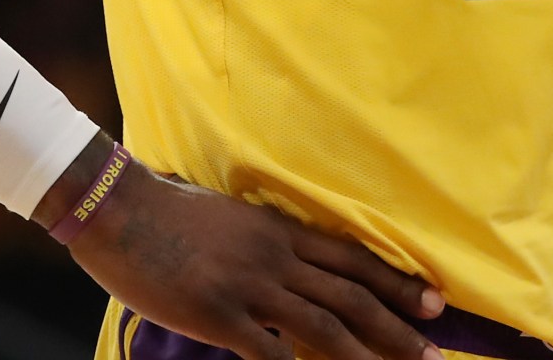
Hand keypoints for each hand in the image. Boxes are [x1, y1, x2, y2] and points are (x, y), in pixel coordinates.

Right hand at [66, 162, 447, 359]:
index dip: (397, 282)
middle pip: (351, 295)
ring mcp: (249, 287)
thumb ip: (264, 244)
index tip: (433, 302)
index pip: (352, 259)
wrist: (117, 208)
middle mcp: (275, 257)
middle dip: (397, 326)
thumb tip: (289, 267)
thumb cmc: (166, 213)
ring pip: (325, 326)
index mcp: (279, 231)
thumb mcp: (230, 220)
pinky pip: (271, 352)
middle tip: (434, 352)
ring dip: (368, 354)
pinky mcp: (219, 315)